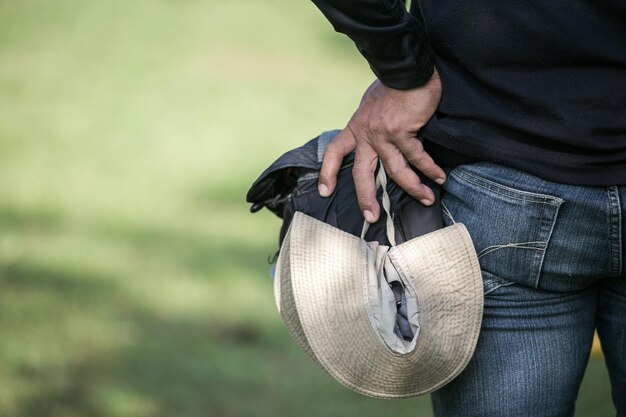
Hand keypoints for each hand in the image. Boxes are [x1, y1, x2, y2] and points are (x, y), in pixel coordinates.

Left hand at [318, 69, 444, 222]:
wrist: (405, 68)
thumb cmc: (392, 85)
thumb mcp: (371, 105)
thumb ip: (370, 122)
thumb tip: (376, 132)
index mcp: (356, 127)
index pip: (335, 151)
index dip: (328, 172)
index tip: (324, 192)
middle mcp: (366, 134)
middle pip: (361, 173)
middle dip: (365, 197)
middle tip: (371, 217)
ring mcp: (383, 134)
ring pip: (395, 171)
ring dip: (413, 187)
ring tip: (426, 199)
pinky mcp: (402, 131)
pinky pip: (417, 157)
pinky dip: (430, 169)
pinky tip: (439, 177)